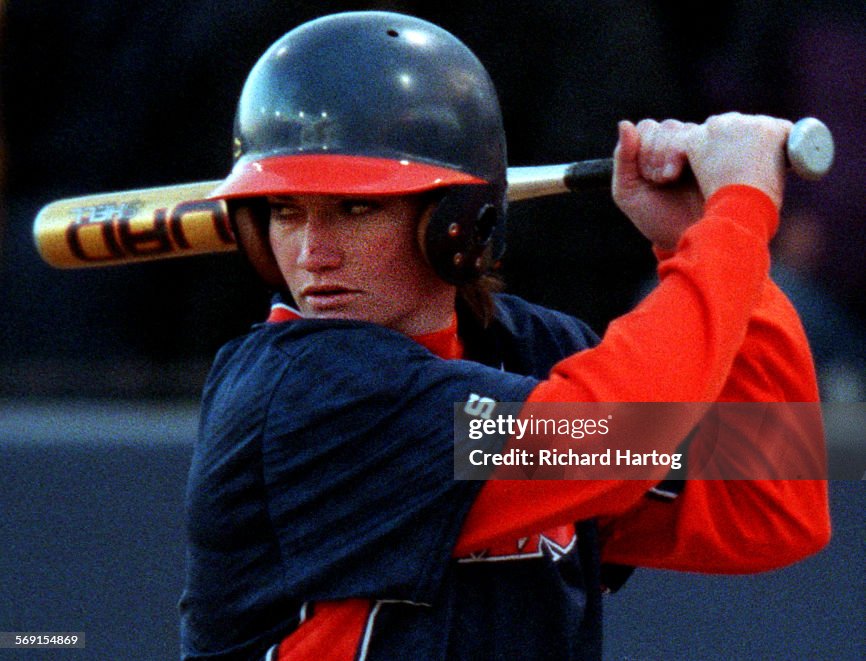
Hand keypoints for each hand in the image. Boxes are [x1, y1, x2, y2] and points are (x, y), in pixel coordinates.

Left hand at [612, 119, 702, 249]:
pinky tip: (688, 171)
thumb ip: (622, 159)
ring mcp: (701, 149)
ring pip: (683, 128)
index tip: (646, 177)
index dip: (642, 148)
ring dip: (670, 152)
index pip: (646, 128)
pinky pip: (702, 135)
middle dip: (655, 152)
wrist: (688, 238)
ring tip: (673, 180)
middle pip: (664, 126)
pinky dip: (688, 150)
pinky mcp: (720, 153)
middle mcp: (679, 147)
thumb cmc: (657, 219)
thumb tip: (624, 124)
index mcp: (656, 153)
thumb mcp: (629, 192)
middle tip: (661, 181)